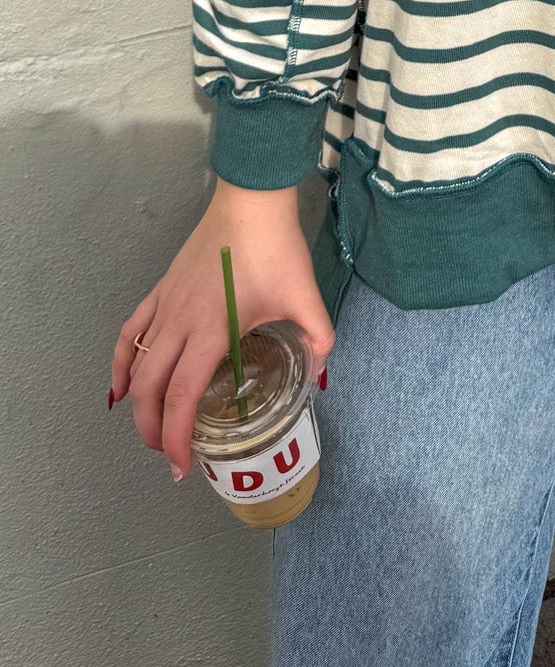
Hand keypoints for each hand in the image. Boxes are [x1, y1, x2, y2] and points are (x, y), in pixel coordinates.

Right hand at [110, 178, 335, 480]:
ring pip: (135, 364)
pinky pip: (129, 332)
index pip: (182, 397)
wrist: (251, 202)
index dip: (177, 437)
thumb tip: (322, 373)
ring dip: (138, 403)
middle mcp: (179, 323)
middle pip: (150, 389)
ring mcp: (165, 305)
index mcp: (211, 330)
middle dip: (153, 430)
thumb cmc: (276, 248)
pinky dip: (120, 363)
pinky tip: (120, 387)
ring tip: (152, 428)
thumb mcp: (305, 296)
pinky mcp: (160, 289)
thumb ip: (318, 338)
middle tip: (170, 455)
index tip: (182, 465)